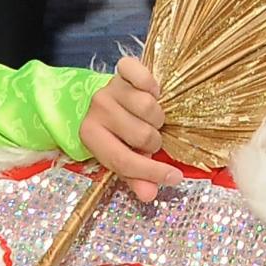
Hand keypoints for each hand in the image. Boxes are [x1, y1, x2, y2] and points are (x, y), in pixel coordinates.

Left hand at [80, 51, 183, 201]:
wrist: (96, 95)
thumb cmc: (112, 130)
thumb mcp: (118, 154)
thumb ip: (135, 176)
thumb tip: (151, 195)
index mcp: (90, 136)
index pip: (123, 161)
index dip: (151, 172)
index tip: (174, 177)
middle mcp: (97, 110)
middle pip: (142, 135)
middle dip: (153, 140)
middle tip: (150, 136)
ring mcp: (110, 88)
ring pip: (149, 107)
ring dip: (156, 116)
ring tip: (150, 118)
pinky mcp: (122, 69)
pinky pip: (144, 76)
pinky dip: (151, 84)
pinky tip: (152, 92)